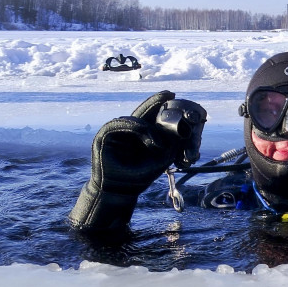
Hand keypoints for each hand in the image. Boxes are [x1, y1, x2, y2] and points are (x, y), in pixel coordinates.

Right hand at [69, 91, 206, 230]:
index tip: (174, 96)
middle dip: (155, 102)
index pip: (152, 117)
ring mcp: (116, 132)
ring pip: (132, 119)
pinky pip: (117, 125)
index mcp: (142, 134)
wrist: (120, 192)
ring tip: (157, 142)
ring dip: (146, 127)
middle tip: (169, 94)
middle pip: (143, 112)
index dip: (162, 106)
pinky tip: (143, 132)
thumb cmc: (139, 176)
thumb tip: (183, 129)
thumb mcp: (161, 159)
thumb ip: (171, 145)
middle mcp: (129, 130)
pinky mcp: (104, 136)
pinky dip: (131, 126)